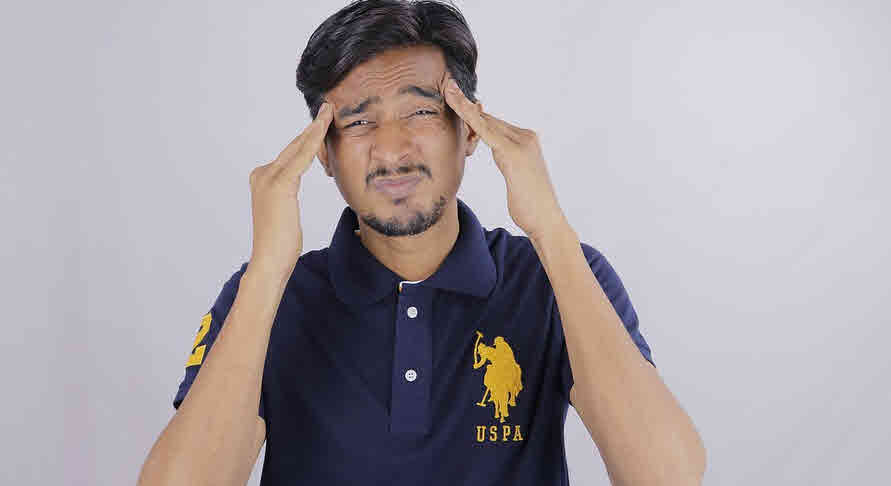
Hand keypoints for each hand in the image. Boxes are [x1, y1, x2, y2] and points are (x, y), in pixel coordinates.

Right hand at [247, 101, 334, 276]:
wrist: (270, 261)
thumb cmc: (281, 243)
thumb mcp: (285, 211)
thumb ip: (288, 193)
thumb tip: (293, 187)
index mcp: (262, 178)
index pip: (291, 153)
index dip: (307, 137)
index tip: (322, 121)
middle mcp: (262, 173)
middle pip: (294, 146)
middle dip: (313, 127)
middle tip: (328, 108)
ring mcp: (268, 177)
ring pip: (298, 147)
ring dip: (316, 128)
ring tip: (329, 111)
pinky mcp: (279, 184)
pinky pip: (301, 157)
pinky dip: (313, 140)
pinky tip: (324, 127)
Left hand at [441, 77, 566, 241]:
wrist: (546, 220)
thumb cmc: (530, 205)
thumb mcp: (516, 177)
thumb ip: (508, 161)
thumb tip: (500, 155)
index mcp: (527, 141)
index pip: (495, 124)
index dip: (474, 114)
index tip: (458, 99)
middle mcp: (526, 137)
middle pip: (489, 119)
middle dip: (467, 106)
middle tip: (448, 89)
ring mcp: (521, 142)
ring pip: (486, 121)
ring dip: (465, 106)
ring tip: (449, 91)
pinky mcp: (512, 152)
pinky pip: (485, 130)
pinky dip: (470, 117)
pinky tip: (458, 106)